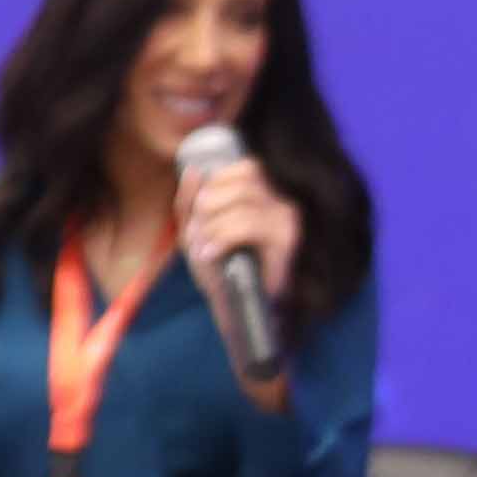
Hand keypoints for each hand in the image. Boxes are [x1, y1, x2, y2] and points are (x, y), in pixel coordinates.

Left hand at [172, 142, 302, 299]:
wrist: (235, 309)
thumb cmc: (218, 269)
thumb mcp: (195, 231)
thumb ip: (189, 201)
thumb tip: (193, 171)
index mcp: (266, 196)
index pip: (247, 167)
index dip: (218, 181)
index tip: (200, 210)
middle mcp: (283, 203)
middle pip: (246, 179)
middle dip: (211, 203)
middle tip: (198, 231)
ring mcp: (288, 221)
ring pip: (245, 202)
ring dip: (214, 224)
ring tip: (203, 246)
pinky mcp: (286, 243)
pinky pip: (249, 225)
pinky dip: (222, 237)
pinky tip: (210, 254)